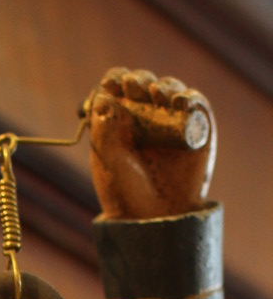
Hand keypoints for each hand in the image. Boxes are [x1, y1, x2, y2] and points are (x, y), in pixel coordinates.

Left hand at [87, 67, 215, 219]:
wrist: (155, 218)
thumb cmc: (126, 193)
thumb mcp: (108, 162)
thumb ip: (103, 130)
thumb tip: (103, 97)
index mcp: (118, 120)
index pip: (117, 88)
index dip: (115, 80)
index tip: (112, 84)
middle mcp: (144, 116)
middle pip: (142, 83)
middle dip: (137, 80)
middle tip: (134, 87)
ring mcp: (170, 120)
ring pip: (168, 89)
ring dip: (163, 86)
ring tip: (156, 94)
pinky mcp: (196, 128)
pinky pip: (195, 104)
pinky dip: (189, 97)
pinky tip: (180, 101)